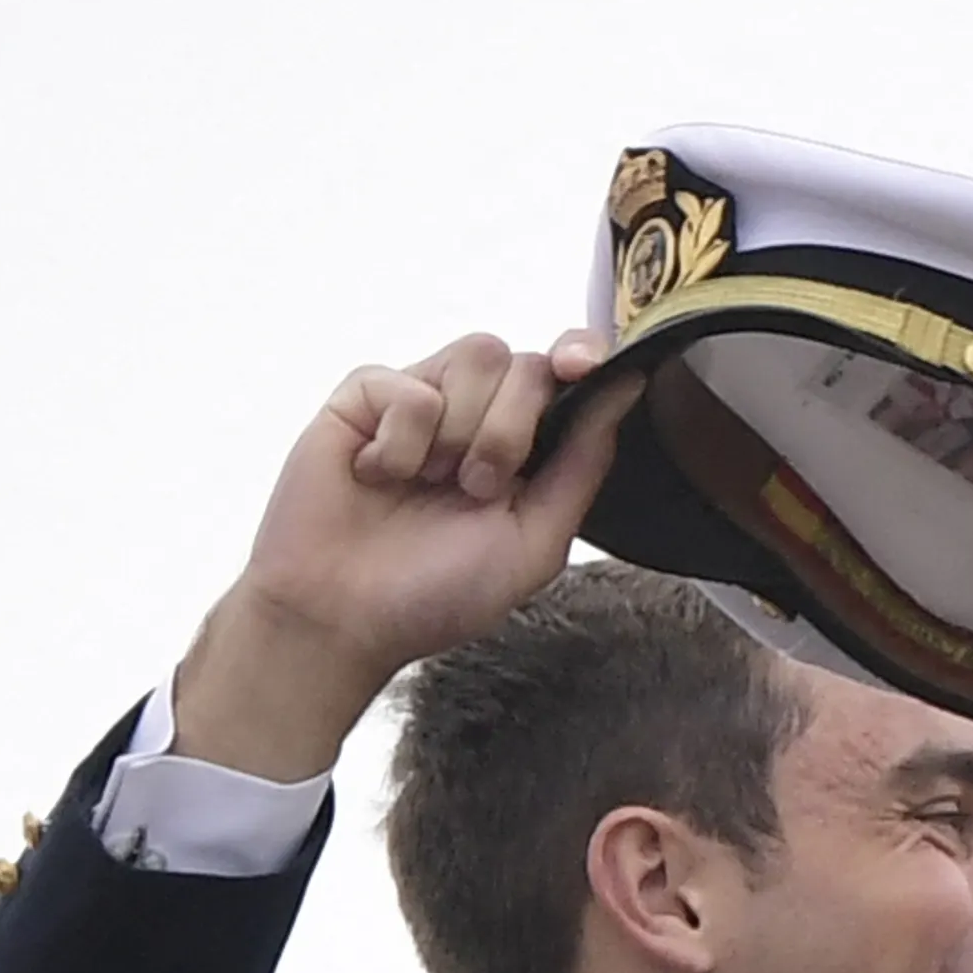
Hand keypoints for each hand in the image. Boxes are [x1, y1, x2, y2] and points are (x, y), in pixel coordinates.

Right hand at [172, 333, 640, 780]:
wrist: (344, 618)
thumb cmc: (437, 593)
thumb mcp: (535, 541)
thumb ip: (584, 463)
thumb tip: (627, 386)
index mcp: (525, 448)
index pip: (566, 372)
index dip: (583, 354)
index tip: (583, 367)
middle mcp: (476, 415)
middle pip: (525, 363)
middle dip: (512, 430)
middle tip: (475, 489)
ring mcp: (419, 400)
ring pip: (475, 355)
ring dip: (462, 431)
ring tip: (429, 483)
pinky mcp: (362, 398)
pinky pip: (405, 383)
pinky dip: (401, 440)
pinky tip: (377, 475)